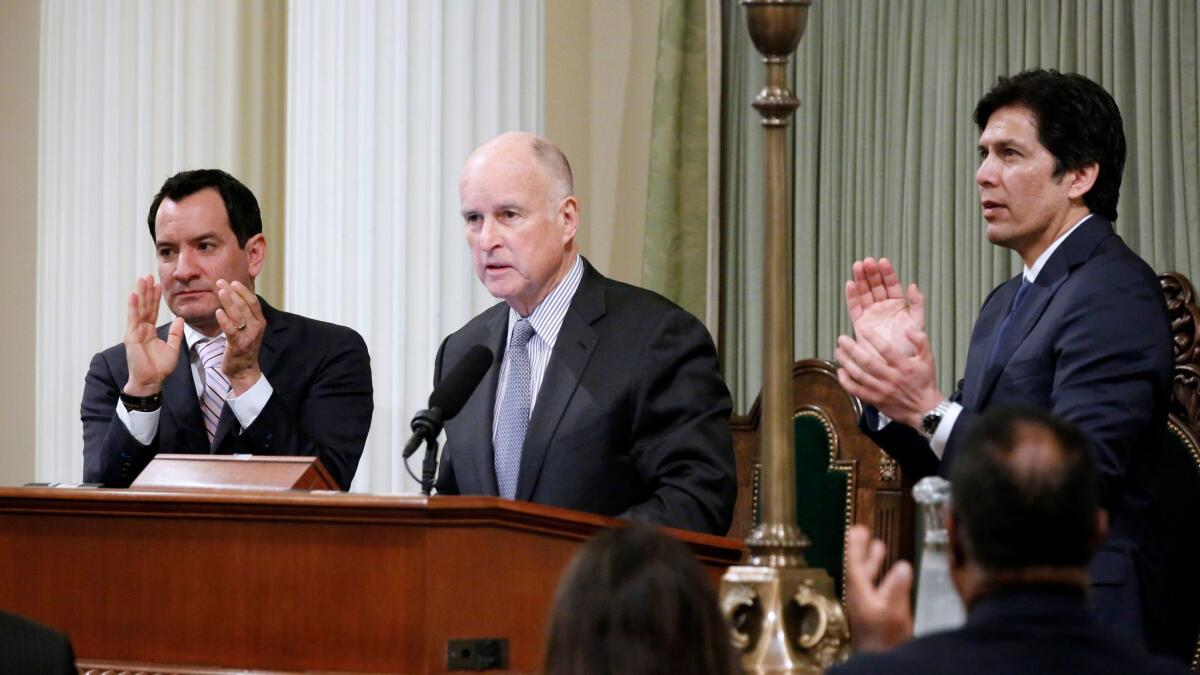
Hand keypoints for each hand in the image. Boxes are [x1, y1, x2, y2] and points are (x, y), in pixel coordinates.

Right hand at [123, 275, 183, 395]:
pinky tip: (133, 295)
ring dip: (140, 294)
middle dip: (147, 291)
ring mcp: (135, 332)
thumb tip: (180, 319)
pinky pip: (133, 319)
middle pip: (145, 306)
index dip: (155, 298)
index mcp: (150, 331)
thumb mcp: (173, 347)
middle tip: (148, 275)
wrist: (151, 381)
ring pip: (138, 309)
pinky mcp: (131, 337)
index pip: (153, 310)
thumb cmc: (160, 367)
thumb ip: (176, 333)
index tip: (158, 284)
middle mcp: (141, 329)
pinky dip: (133, 307)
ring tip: (141, 279)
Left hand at [214, 279, 265, 394]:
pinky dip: (224, 320)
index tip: (232, 281)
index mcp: (260, 321)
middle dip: (232, 292)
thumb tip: (235, 297)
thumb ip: (244, 315)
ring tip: (220, 291)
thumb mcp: (248, 329)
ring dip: (229, 301)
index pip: (252, 301)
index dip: (243, 290)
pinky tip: (218, 312)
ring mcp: (248, 336)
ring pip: (238, 315)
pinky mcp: (238, 345)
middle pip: (244, 305)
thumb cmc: (243, 347)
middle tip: (221, 282)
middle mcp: (257, 327)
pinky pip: (231, 330)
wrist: (244, 371)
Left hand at [836, 327, 942, 427]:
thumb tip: (908, 330)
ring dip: (846, 362)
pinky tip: (841, 371)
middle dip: (852, 349)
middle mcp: (891, 378)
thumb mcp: (928, 359)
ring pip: (859, 375)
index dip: (873, 338)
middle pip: (867, 362)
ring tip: (839, 352)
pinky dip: (846, 381)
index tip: (862, 329)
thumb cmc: (924, 382)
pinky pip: (856, 391)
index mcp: (904, 366)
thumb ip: (921, 341)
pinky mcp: (875, 400)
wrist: (924, 410)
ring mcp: (882, 390)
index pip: (886, 349)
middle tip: (842, 339)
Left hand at [844, 524, 912, 651]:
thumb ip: (897, 587)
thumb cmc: (884, 637)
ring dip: (873, 561)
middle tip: (864, 530)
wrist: (881, 661)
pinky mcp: (875, 614)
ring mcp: (867, 606)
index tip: (855, 528)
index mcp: (859, 591)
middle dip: (862, 549)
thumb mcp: (892, 609)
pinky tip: (893, 575)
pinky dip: (882, 576)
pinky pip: (877, 587)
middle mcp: (860, 596)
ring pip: (868, 578)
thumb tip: (902, 564)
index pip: (853, 563)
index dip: (855, 545)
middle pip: (859, 568)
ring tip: (880, 545)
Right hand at [845, 258, 924, 356]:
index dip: (887, 273)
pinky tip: (850, 284)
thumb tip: (912, 285)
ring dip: (860, 280)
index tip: (883, 262)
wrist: (896, 366)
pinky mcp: (860, 323)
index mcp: (899, 304)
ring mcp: (871, 314)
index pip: (891, 284)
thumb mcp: (918, 323)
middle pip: (876, 285)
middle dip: (871, 273)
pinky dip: (852, 295)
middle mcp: (883, 307)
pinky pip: (855, 307)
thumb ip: (918, 304)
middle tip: (867, 262)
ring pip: (864, 293)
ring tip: (857, 266)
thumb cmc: (910, 346)